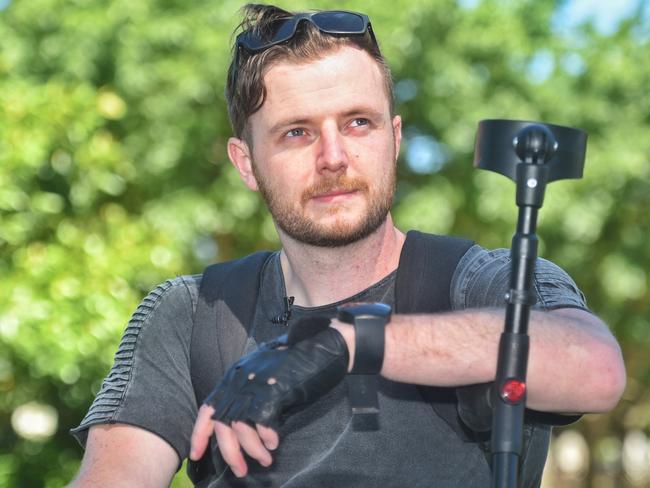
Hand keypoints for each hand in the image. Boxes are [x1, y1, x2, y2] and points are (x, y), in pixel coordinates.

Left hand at [190, 320, 348, 476]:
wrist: (323, 343)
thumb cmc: (298, 358)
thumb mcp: (265, 371)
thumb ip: (251, 391)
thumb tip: (245, 423)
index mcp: (235, 375)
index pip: (207, 408)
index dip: (200, 434)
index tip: (196, 454)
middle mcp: (240, 379)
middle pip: (223, 425)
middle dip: (230, 453)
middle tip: (241, 471)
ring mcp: (256, 383)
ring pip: (241, 428)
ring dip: (253, 450)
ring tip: (266, 459)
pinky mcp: (274, 389)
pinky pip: (263, 424)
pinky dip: (267, 437)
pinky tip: (274, 442)